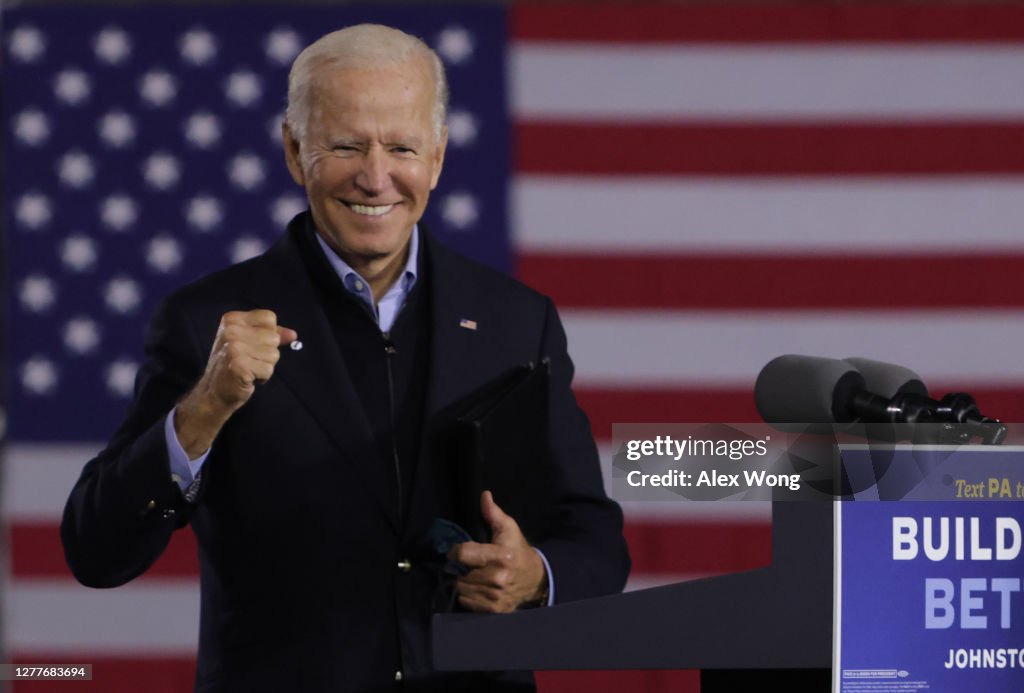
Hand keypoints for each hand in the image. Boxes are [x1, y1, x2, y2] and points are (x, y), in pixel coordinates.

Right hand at [175, 310, 297, 457]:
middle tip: (249, 360)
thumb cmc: (234, 364)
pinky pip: (268, 369)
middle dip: (267, 353)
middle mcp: (231, 330)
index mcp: (232, 319)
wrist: (214, 391)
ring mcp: (234, 348)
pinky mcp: (239, 365)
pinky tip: (248, 377)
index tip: (252, 345)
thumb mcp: (250, 342)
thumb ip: (272, 334)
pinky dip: (262, 377)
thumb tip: (293, 334)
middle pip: (273, 337)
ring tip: (248, 368)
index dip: (268, 334)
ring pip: (274, 354)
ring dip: (265, 366)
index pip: (269, 318)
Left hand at [447, 491, 547, 612]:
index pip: (463, 554)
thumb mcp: (509, 529)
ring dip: (464, 582)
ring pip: (462, 588)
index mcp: (500, 556)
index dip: (455, 551)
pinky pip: (467, 602)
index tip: (457, 551)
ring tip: (474, 575)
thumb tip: (484, 496)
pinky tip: (478, 587)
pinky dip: (469, 595)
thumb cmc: (518, 550)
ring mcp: (496, 596)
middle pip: (460, 573)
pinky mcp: (494, 609)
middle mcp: (497, 578)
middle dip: (460, 568)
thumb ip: (493, 513)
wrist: (536, 578)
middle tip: (468, 564)